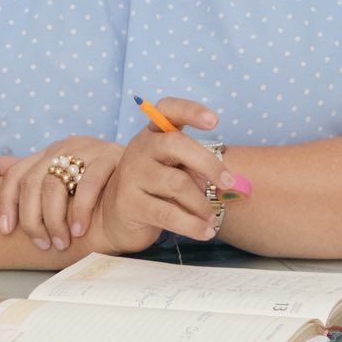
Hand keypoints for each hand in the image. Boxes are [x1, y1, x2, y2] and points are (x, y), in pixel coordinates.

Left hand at [0, 137, 120, 250]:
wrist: (149, 181)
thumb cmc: (103, 191)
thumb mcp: (66, 185)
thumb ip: (33, 176)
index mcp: (50, 152)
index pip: (15, 175)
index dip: (6, 203)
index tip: (4, 230)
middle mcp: (65, 147)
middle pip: (32, 183)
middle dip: (32, 219)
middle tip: (43, 244)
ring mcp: (89, 148)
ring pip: (55, 184)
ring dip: (54, 219)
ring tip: (61, 243)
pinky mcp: (113, 155)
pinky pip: (88, 184)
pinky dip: (79, 211)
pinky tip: (79, 231)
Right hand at [92, 97, 226, 254]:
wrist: (114, 215)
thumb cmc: (153, 187)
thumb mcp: (172, 169)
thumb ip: (193, 168)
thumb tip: (222, 181)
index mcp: (153, 134)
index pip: (167, 110)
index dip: (190, 110)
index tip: (214, 120)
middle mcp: (139, 149)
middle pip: (175, 143)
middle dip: (208, 163)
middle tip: (228, 183)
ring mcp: (132, 175)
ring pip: (177, 183)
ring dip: (202, 204)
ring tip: (211, 217)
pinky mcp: (129, 203)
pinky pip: (168, 214)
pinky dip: (193, 225)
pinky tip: (205, 231)